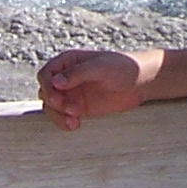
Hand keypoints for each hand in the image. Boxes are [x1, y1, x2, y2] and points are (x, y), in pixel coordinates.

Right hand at [36, 48, 156, 130]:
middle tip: (71, 110)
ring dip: (58, 116)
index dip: (48, 86)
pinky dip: (64, 122)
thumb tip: (55, 82)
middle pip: (45, 92)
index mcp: (68, 62)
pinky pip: (63, 117)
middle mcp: (66, 78)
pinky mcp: (79, 109)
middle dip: (54, 103)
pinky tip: (75, 125)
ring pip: (51, 107)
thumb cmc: (122, 67)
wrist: (141, 82)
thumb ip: (78, 73)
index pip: (46, 74)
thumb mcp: (101, 67)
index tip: (57, 97)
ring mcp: (72, 94)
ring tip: (74, 121)